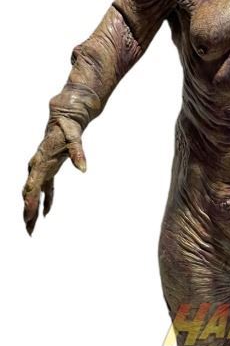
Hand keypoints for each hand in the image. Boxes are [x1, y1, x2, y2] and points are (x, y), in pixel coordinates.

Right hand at [22, 116, 86, 234]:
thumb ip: (78, 153)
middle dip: (28, 211)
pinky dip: (45, 200)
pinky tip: (46, 213)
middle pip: (29, 192)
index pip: (33, 185)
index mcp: (41, 161)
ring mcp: (41, 168)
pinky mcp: (48, 169)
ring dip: (32, 209)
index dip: (30, 201)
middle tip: (29, 228)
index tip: (29, 215)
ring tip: (31, 227)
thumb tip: (84, 169)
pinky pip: (44, 188)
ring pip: (33, 193)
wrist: (63, 117)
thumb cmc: (67, 127)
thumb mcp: (74, 138)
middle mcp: (37, 166)